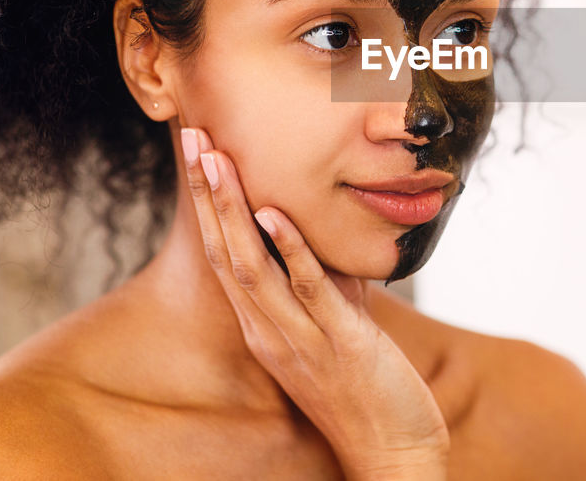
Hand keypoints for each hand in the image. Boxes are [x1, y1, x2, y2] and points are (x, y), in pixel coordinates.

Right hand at [180, 127, 449, 480]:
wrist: (393, 455)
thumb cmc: (367, 390)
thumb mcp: (339, 324)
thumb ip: (326, 283)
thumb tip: (320, 236)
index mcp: (264, 326)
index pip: (225, 254)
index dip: (209, 203)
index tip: (199, 152)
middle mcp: (269, 332)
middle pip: (226, 252)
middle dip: (209, 194)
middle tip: (192, 137)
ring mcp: (300, 339)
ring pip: (252, 267)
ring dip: (233, 211)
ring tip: (218, 160)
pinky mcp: (339, 345)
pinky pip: (308, 292)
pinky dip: (289, 250)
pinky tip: (275, 214)